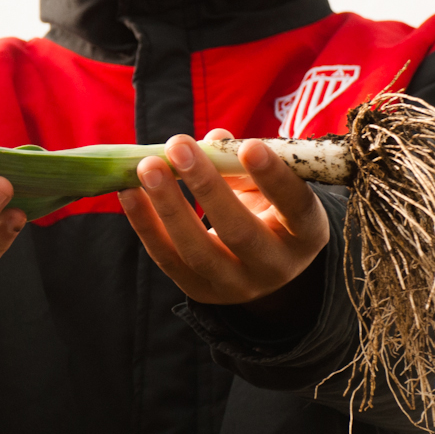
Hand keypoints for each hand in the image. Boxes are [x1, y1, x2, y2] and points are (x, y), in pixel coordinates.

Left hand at [118, 130, 328, 305]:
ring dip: (168, 205)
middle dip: (205, 186)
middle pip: (240, 232)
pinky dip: (146, 224)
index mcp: (305, 234)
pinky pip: (168, 259)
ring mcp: (236, 286)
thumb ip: (243, 161)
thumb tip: (211, 140)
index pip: (295, 206)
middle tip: (178, 144)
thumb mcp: (269, 185)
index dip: (274, 178)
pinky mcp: (200, 292)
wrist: (263, 264)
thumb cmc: (269, 208)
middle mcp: (275, 267)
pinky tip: (128, 192)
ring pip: (198, 251)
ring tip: (147, 167)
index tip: (249, 145)